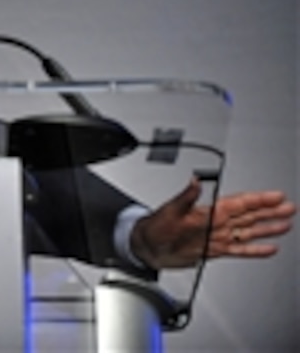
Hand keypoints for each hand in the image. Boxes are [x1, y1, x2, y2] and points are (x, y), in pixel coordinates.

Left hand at [130, 177, 295, 268]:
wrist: (147, 246)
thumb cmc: (155, 226)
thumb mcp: (171, 209)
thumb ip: (186, 197)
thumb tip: (195, 181)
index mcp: (209, 211)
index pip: (240, 203)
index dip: (259, 200)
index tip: (277, 195)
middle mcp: (216, 223)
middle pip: (249, 215)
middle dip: (270, 211)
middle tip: (289, 207)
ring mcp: (217, 236)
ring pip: (248, 231)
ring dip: (267, 227)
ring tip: (286, 223)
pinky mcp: (214, 250)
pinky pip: (239, 250)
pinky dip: (255, 250)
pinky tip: (269, 248)